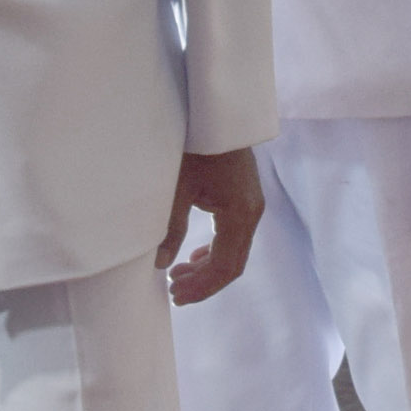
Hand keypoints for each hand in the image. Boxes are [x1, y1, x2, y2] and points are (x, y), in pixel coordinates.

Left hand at [161, 147, 262, 303]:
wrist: (216, 113)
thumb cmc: (195, 146)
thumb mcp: (178, 188)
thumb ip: (171, 229)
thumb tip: (160, 263)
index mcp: (239, 215)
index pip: (225, 267)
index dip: (202, 288)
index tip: (176, 297)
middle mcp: (251, 213)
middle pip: (232, 263)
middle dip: (203, 282)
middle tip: (173, 291)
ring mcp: (251, 205)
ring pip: (234, 250)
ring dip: (207, 267)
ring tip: (178, 275)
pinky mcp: (244, 196)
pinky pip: (234, 234)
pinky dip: (215, 250)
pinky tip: (195, 254)